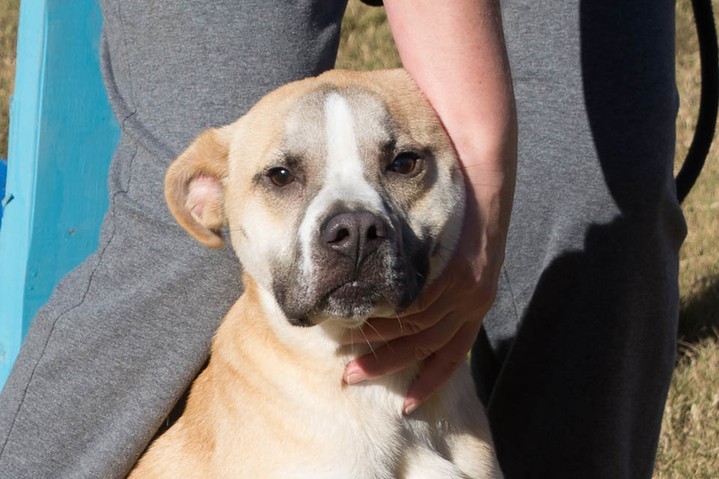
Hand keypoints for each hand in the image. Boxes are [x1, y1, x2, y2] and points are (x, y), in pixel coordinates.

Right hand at [355, 0, 516, 414]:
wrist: (472, 143)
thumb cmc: (444, 179)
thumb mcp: (431, 230)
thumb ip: (406, 258)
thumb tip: (378, 272)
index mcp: (469, 292)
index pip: (448, 350)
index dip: (423, 375)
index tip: (402, 400)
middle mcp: (475, 297)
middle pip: (432, 349)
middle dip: (391, 367)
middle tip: (353, 378)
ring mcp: (470, 286)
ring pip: (422, 333)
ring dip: (384, 348)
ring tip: (348, 358)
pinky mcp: (462, 271)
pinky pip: (425, 310)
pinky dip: (393, 323)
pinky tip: (362, 328)